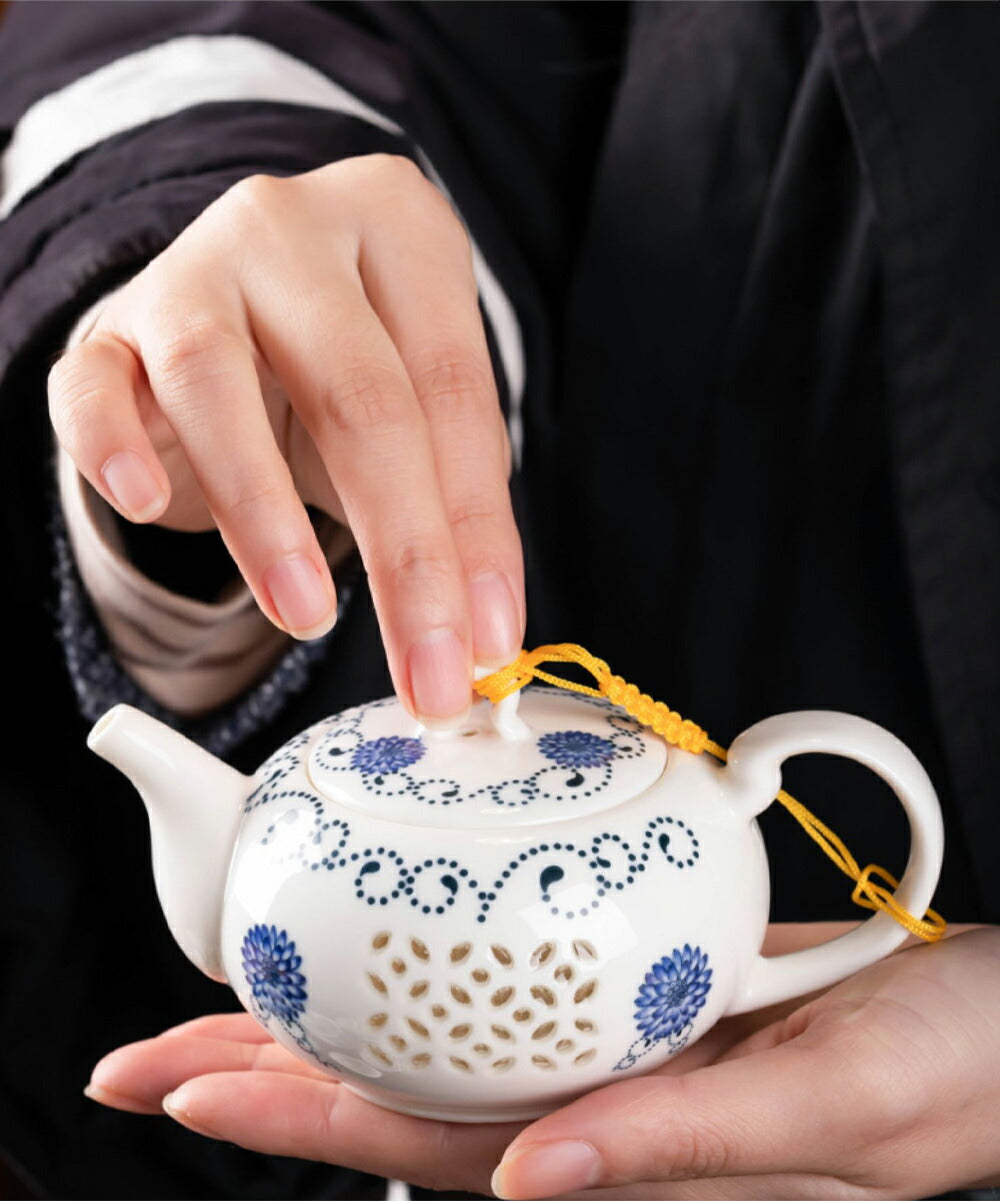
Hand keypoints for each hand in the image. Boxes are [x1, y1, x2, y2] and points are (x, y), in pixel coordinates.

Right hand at [48, 154, 522, 719]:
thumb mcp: (417, 412)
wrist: (233, 310)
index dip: (477, 528)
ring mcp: (188, 269)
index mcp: (399, 225)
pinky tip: (147, 502)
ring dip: (264, 513)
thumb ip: (455, 501)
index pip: (454, 391)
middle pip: (358, 394)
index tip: (490, 640)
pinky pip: (90, 386)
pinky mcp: (106, 328)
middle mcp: (292, 228)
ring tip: (308, 614)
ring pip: (213, 380)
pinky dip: (112, 445)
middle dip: (403, 553)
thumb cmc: (341, 367)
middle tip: (428, 669)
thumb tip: (485, 632)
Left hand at [84, 925, 999, 1198]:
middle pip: (408, 1100)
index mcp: (629, 1156)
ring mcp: (619, 1056)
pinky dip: (442, 969)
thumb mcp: (829, 1110)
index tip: (188, 1081)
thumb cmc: (944, 1075)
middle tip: (153, 1050)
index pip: (431, 1145)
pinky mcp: (649, 999)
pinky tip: (403, 945)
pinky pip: (520, 991)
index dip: (303, 1114)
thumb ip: (684, 1148)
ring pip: (449, 1046)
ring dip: (343, 1020)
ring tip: (241, 997)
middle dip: (277, 1075)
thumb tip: (530, 1185)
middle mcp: (602, 1114)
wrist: (999, 1026)